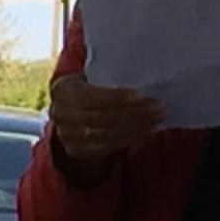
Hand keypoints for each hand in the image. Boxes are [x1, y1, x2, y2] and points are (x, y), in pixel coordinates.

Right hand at [48, 73, 165, 163]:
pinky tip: (148, 132)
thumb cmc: (90, 84)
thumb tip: (145, 70)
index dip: (115, 97)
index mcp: (63, 90)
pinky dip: (130, 140)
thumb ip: (110, 72)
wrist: (70, 107)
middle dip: (133, 113)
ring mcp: (67, 135)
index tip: (141, 94)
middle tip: (159, 106)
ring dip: (136, 129)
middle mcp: (60, 114)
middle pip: (100, 118)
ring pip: (104, 136)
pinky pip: (106, 148)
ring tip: (158, 119)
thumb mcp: (91, 73)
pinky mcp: (77, 150)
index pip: (89, 96)